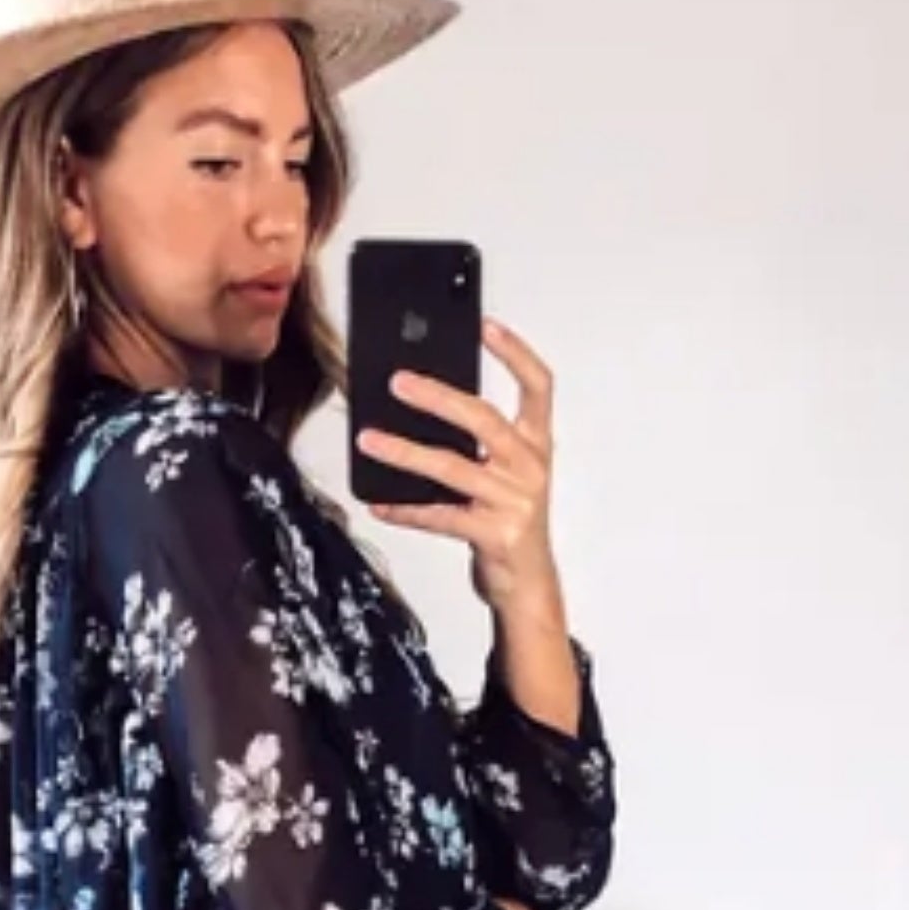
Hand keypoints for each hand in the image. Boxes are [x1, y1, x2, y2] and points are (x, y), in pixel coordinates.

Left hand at [357, 319, 562, 617]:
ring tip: (369, 439)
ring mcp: (514, 502)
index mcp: (537, 445)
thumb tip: (423, 406)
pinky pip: (440, 517)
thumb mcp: (507, 474)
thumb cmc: (510, 521)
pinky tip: (380, 504)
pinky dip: (406, 510)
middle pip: (484, 419)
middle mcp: (530, 468)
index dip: (515, 353)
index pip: (538, 386)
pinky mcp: (495, 535)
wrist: (529, 583)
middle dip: (438, 397)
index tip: (485, 326)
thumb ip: (481, 443)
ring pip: (452, 468)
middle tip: (398, 382)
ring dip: (405, 452)